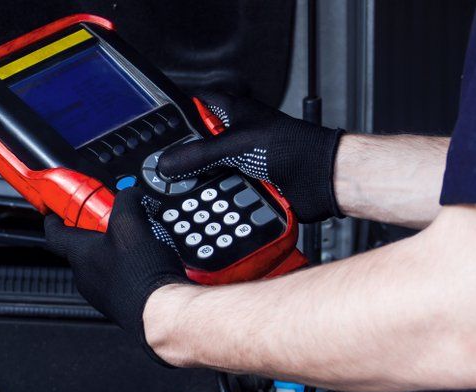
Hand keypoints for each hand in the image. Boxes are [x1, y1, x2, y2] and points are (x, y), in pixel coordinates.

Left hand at [44, 187, 187, 362]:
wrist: (160, 311)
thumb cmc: (139, 274)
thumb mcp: (131, 222)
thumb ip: (127, 200)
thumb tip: (131, 194)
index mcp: (79, 255)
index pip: (54, 233)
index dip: (55, 218)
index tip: (57, 211)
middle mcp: (85, 276)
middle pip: (82, 247)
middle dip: (97, 232)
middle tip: (115, 221)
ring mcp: (102, 292)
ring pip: (103, 264)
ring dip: (117, 251)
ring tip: (140, 242)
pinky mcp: (121, 302)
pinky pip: (121, 278)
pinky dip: (131, 268)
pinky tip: (149, 263)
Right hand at [157, 92, 344, 223]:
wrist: (319, 178)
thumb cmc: (293, 147)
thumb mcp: (236, 145)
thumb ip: (198, 154)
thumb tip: (166, 163)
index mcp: (231, 111)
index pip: (196, 104)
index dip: (177, 113)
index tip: (155, 130)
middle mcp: (233, 134)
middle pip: (196, 143)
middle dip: (182, 157)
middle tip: (161, 169)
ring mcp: (238, 160)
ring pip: (206, 170)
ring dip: (198, 182)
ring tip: (180, 191)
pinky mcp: (245, 183)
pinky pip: (220, 191)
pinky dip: (214, 198)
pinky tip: (204, 204)